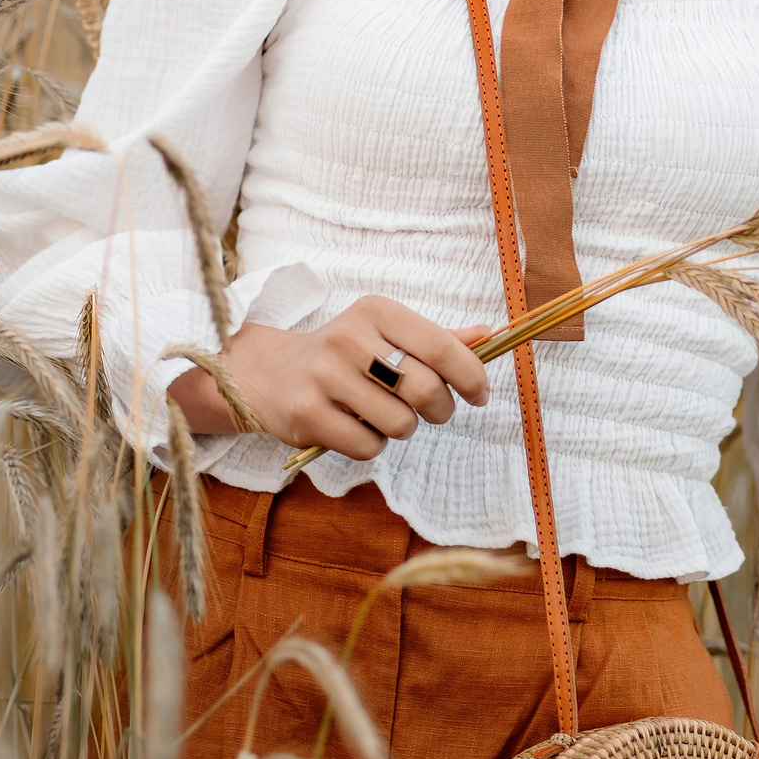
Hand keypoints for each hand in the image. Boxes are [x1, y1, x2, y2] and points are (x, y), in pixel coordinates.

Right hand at [168, 295, 491, 457]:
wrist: (269, 373)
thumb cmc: (344, 354)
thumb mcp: (386, 334)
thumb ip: (437, 338)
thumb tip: (489, 335)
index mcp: (376, 311)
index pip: (441, 346)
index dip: (471, 375)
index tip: (479, 394)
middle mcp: (349, 338)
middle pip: (425, 390)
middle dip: (439, 410)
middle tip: (431, 411)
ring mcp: (325, 377)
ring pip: (399, 424)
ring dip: (402, 429)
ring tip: (382, 415)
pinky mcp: (307, 415)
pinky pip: (368, 447)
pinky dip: (372, 446)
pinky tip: (355, 427)